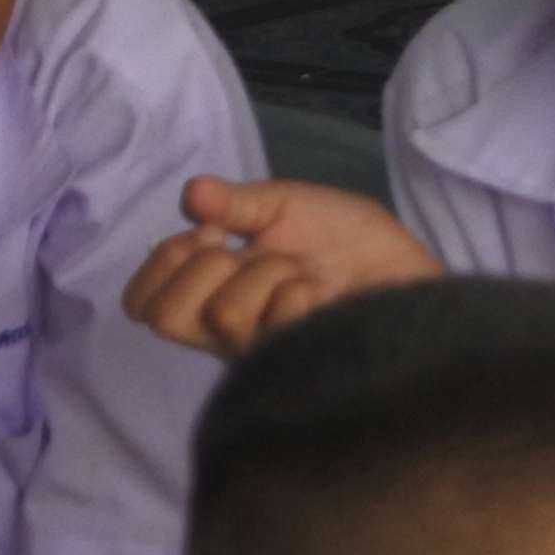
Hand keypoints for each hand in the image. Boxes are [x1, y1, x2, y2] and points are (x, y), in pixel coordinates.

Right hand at [123, 173, 438, 357]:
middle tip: (240, 251)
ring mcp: (263, 351)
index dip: (160, 263)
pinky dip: (301, 290)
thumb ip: (237, 205)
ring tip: (303, 271)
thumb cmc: (351, 247)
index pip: (142, 305)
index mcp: (214, 297)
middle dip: (200, 265)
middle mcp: (228, 334)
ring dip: (266, 271)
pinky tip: (325, 293)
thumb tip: (192, 194)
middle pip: (163, 319)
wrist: (412, 275)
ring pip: (223, 313)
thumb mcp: (287, 208)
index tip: (209, 232)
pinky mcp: (299, 360)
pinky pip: (277, 320)